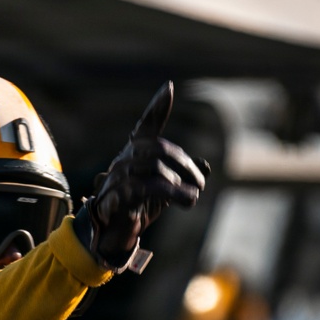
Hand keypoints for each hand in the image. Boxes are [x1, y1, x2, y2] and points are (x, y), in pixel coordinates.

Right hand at [77, 81, 208, 270]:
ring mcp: (119, 175)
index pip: (146, 124)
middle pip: (159, 148)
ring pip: (155, 168)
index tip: (168, 87)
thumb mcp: (166, 190)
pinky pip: (147, 187)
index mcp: (136, 152)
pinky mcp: (118, 194)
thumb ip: (184, 177)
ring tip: (194, 197)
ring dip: (180, 184)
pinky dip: (172, 193)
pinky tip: (186, 201)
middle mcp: (125, 158)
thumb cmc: (139, 205)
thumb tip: (206, 167)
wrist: (113, 231)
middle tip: (200, 184)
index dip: (157, 106)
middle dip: (185, 165)